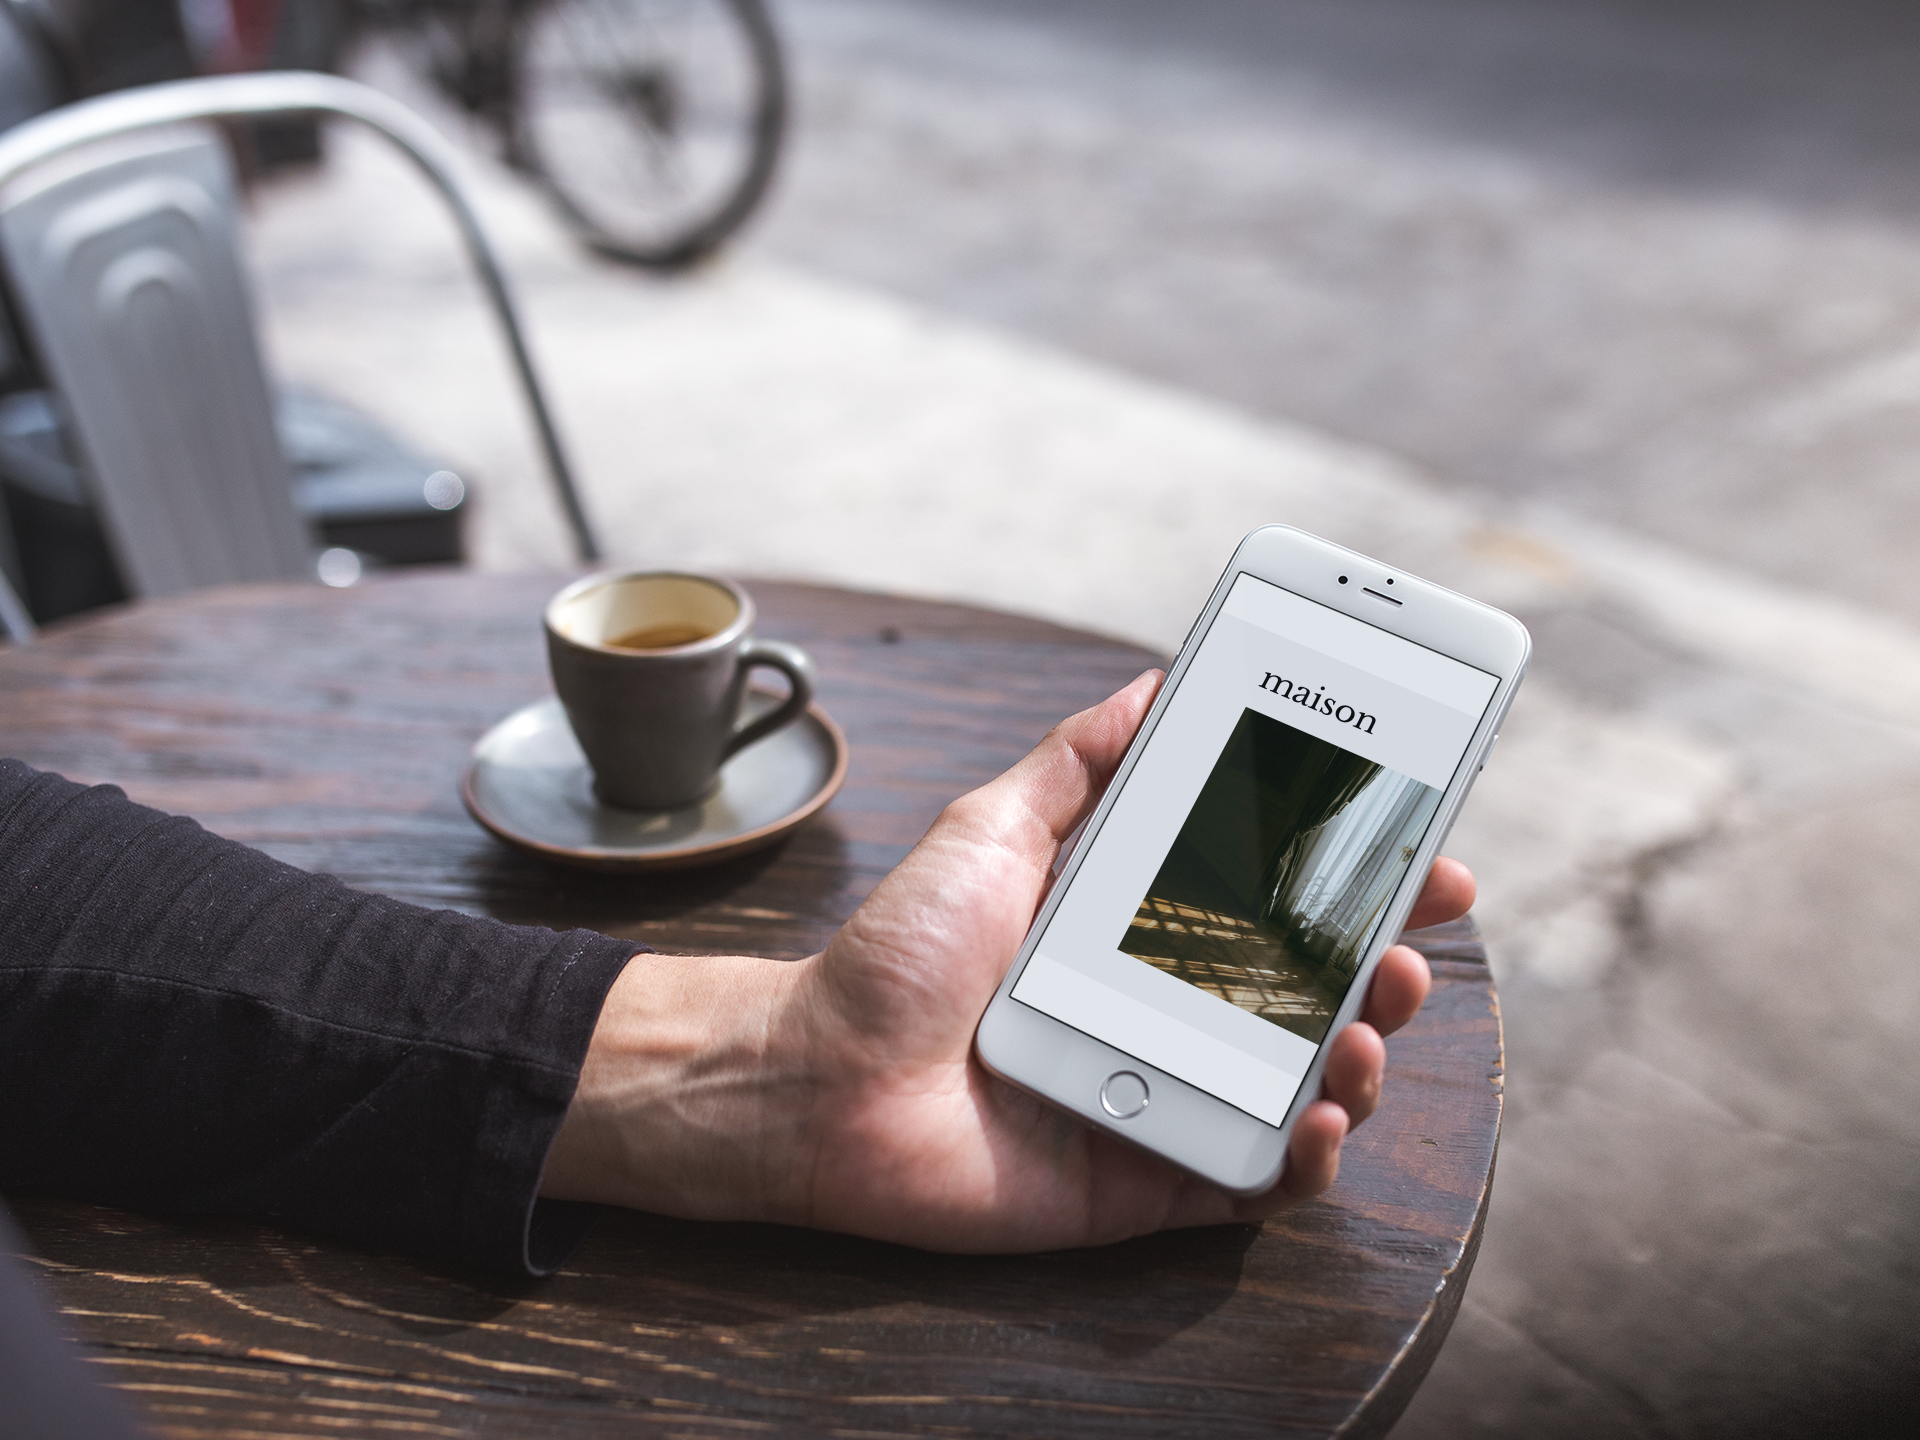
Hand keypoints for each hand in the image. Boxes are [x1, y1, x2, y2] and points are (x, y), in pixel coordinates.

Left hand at [541, 671, 1475, 1250]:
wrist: (817, 1075)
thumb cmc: (897, 955)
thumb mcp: (992, 829)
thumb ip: (1077, 763)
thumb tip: (1153, 685)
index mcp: (1141, 932)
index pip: (1277, 904)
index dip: (1355, 882)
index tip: (1419, 851)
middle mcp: (1166, 1015)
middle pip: (1310, 996)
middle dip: (1381, 965)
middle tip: (1409, 940)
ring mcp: (1166, 1099)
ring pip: (1303, 1088)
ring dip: (1362, 1057)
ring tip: (1368, 1023)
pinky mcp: (1148, 1182)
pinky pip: (1254, 1183)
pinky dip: (1305, 1160)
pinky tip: (1321, 1119)